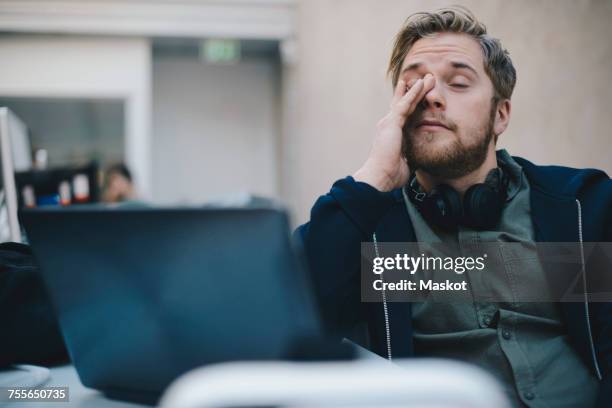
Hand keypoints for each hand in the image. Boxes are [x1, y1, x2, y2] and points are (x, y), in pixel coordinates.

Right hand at [353, 73, 434, 191]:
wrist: (380, 176)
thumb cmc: (390, 174)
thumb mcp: (406, 162)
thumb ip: (412, 156)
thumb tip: (422, 158)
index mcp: (391, 134)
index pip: (403, 115)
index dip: (411, 104)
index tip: (418, 95)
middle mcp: (388, 125)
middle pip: (403, 104)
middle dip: (414, 92)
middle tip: (424, 80)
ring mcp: (388, 122)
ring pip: (406, 101)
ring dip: (417, 89)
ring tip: (428, 77)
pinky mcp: (391, 122)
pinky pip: (405, 104)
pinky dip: (413, 93)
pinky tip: (421, 84)